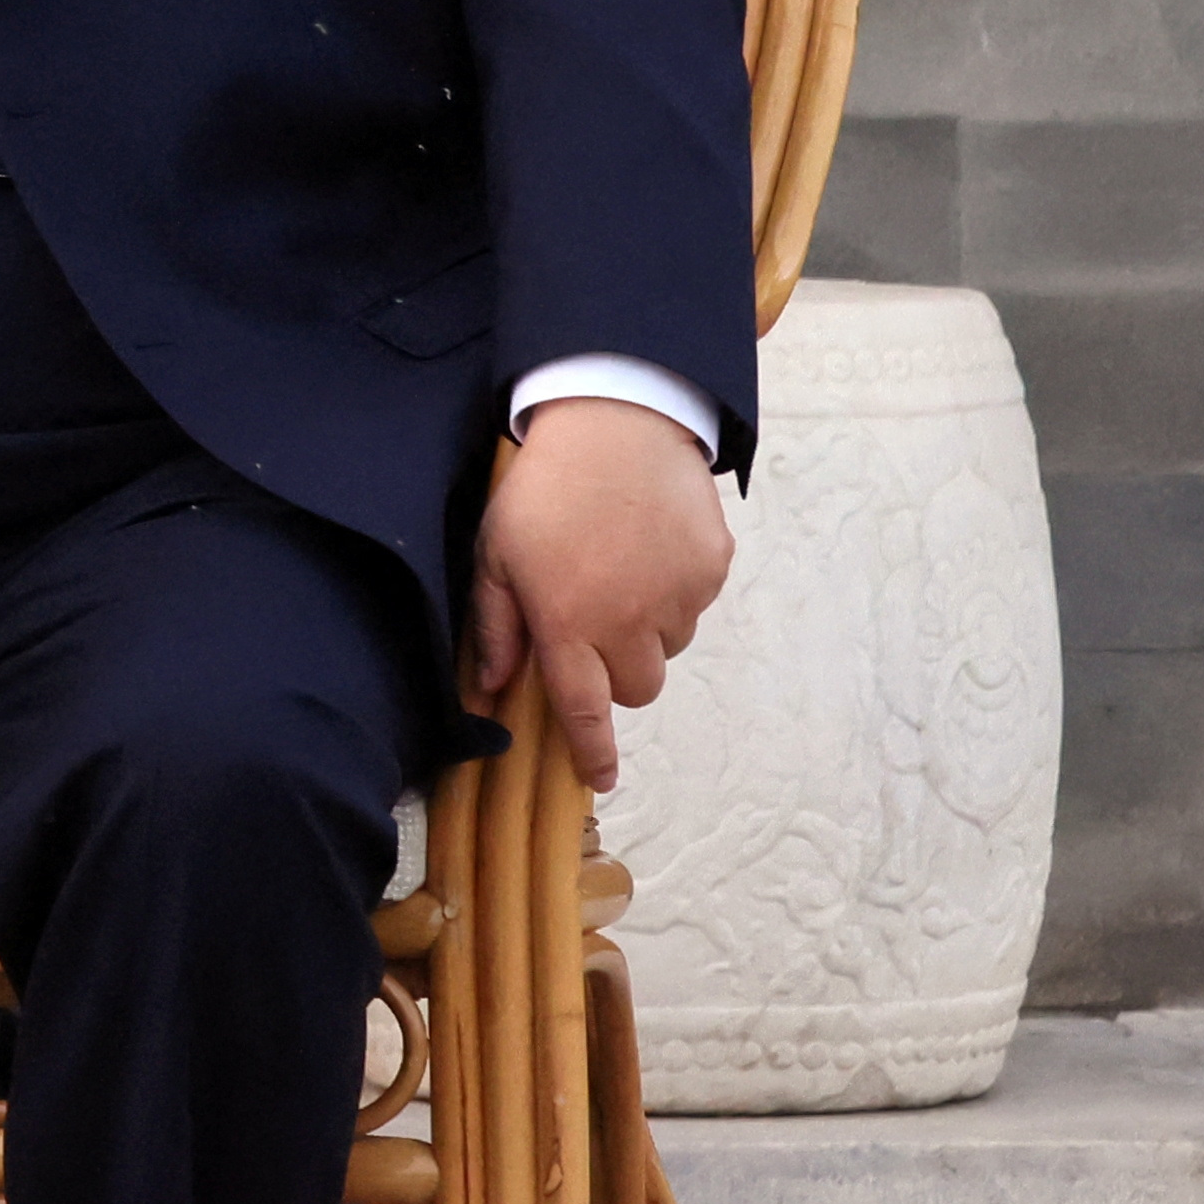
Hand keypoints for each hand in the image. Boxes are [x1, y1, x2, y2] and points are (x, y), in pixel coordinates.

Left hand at [463, 393, 729, 792]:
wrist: (614, 424)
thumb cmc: (541, 489)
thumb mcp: (495, 554)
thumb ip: (497, 626)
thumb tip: (492, 687)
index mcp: (569, 621)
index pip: (585, 708)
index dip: (593, 751)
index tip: (601, 779)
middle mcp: (629, 619)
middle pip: (636, 687)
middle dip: (615, 675)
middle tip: (592, 630)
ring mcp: (677, 595)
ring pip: (667, 649)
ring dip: (645, 632)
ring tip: (617, 574)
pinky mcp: (712, 568)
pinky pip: (694, 606)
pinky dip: (673, 594)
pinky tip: (646, 550)